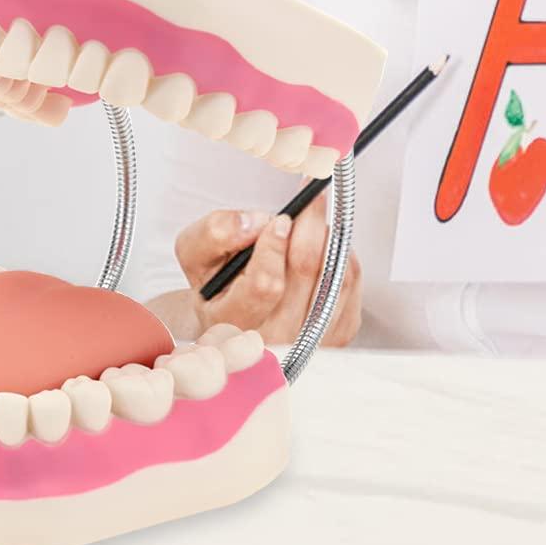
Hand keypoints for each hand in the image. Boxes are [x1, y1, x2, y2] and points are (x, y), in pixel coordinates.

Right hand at [172, 193, 361, 348]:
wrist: (234, 318)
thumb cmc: (218, 284)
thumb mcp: (196, 253)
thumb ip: (215, 231)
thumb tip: (256, 223)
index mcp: (232, 321)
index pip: (264, 284)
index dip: (274, 245)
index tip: (279, 219)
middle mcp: (273, 341)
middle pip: (307, 273)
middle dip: (309, 226)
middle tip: (308, 201)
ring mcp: (308, 343)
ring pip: (334, 275)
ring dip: (327, 238)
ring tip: (312, 223)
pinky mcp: (335, 337)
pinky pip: (350, 284)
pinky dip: (341, 255)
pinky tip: (324, 247)